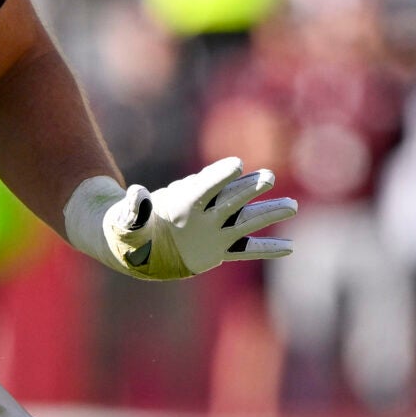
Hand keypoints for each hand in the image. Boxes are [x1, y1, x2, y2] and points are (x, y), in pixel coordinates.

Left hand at [64, 161, 297, 280]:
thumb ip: (134, 209)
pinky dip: (265, 249)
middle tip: (268, 177)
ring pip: (245, 220)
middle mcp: (204, 213)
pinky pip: (245, 250)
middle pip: (231, 197)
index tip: (236, 165)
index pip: (205, 185)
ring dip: (267, 213)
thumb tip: (137, 193)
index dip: (219, 175)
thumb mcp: (124, 221)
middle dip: (248, 188)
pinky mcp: (218, 250)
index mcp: (183, 201)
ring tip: (291, 206)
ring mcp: (214, 231)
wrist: (134, 243)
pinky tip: (288, 247)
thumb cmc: (127, 229)